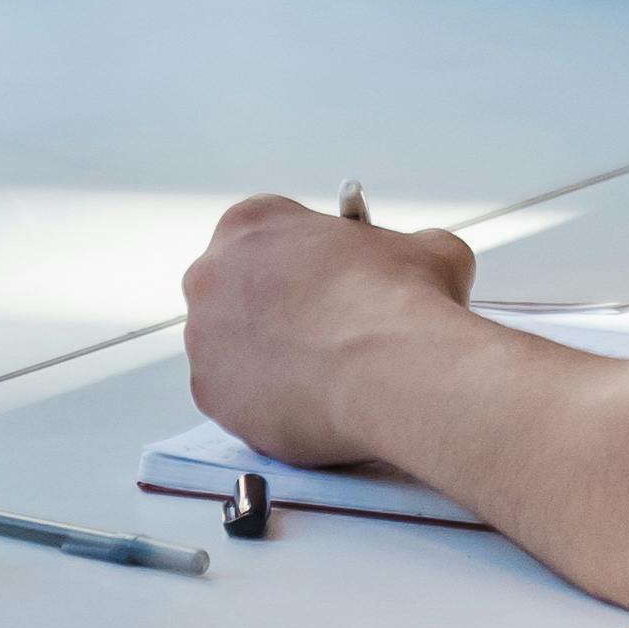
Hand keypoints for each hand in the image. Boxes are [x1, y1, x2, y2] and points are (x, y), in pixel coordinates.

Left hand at [182, 188, 475, 466]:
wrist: (396, 372)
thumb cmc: (402, 305)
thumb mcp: (424, 249)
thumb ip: (404, 249)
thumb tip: (420, 262)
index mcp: (251, 224)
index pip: (267, 237)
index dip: (304, 263)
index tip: (326, 284)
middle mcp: (212, 275)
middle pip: (238, 292)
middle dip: (276, 311)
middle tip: (322, 331)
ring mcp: (204, 339)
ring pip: (234, 349)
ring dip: (268, 358)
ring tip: (322, 373)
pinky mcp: (211, 396)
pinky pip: (236, 399)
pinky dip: (267, 403)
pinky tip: (309, 403)